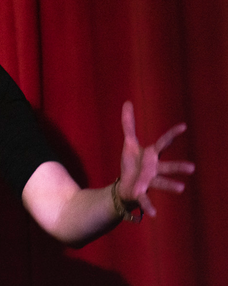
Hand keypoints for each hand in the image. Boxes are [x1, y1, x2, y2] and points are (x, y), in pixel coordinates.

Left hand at [118, 101, 194, 216]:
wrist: (126, 186)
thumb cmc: (132, 164)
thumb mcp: (128, 142)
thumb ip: (128, 124)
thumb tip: (127, 102)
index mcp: (152, 155)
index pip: (164, 143)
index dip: (172, 134)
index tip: (183, 126)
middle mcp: (154, 169)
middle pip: (167, 167)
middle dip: (178, 167)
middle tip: (192, 168)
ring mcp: (149, 182)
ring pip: (161, 183)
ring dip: (170, 185)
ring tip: (181, 188)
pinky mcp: (140, 193)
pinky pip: (146, 200)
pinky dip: (149, 207)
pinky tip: (154, 214)